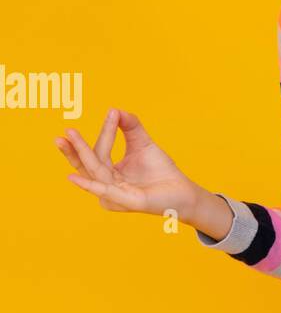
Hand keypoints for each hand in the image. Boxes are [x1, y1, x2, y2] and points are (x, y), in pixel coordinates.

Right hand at [53, 108, 198, 217]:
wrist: (184, 190)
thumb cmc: (161, 170)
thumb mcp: (142, 142)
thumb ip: (130, 126)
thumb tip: (115, 109)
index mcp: (109, 174)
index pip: (97, 152)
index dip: (99, 134)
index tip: (108, 112)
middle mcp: (108, 186)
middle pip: (87, 165)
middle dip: (74, 149)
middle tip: (64, 132)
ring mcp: (116, 196)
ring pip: (95, 173)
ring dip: (81, 155)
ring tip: (68, 139)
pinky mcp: (127, 202)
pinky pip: (106, 192)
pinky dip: (90, 185)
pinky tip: (74, 177)